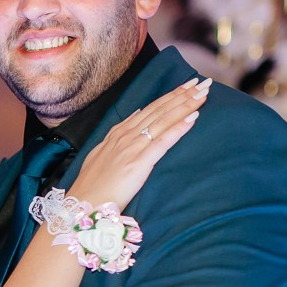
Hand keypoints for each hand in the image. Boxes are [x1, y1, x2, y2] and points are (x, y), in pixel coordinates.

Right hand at [66, 76, 210, 210]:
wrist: (83, 203)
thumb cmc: (92, 186)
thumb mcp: (101, 154)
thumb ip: (117, 135)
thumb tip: (136, 116)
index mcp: (118, 134)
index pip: (150, 109)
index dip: (170, 96)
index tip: (187, 85)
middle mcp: (126, 136)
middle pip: (160, 110)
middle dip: (183, 95)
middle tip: (203, 83)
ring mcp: (132, 148)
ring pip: (163, 120)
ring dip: (185, 105)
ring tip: (203, 93)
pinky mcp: (138, 163)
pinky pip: (163, 142)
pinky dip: (179, 128)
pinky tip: (194, 117)